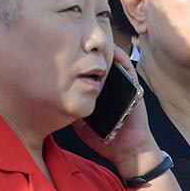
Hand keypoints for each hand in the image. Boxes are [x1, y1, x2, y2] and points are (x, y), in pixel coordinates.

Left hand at [73, 46, 161, 175]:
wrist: (128, 150)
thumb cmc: (106, 140)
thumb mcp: (82, 126)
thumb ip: (72, 113)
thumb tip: (55, 102)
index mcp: (97, 95)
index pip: (86, 73)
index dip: (76, 63)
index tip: (64, 53)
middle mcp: (110, 88)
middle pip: (98, 65)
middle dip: (88, 53)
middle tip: (74, 40)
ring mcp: (122, 86)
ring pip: (112, 62)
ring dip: (103, 51)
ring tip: (90, 40)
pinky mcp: (134, 87)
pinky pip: (128, 67)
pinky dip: (119, 56)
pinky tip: (110, 50)